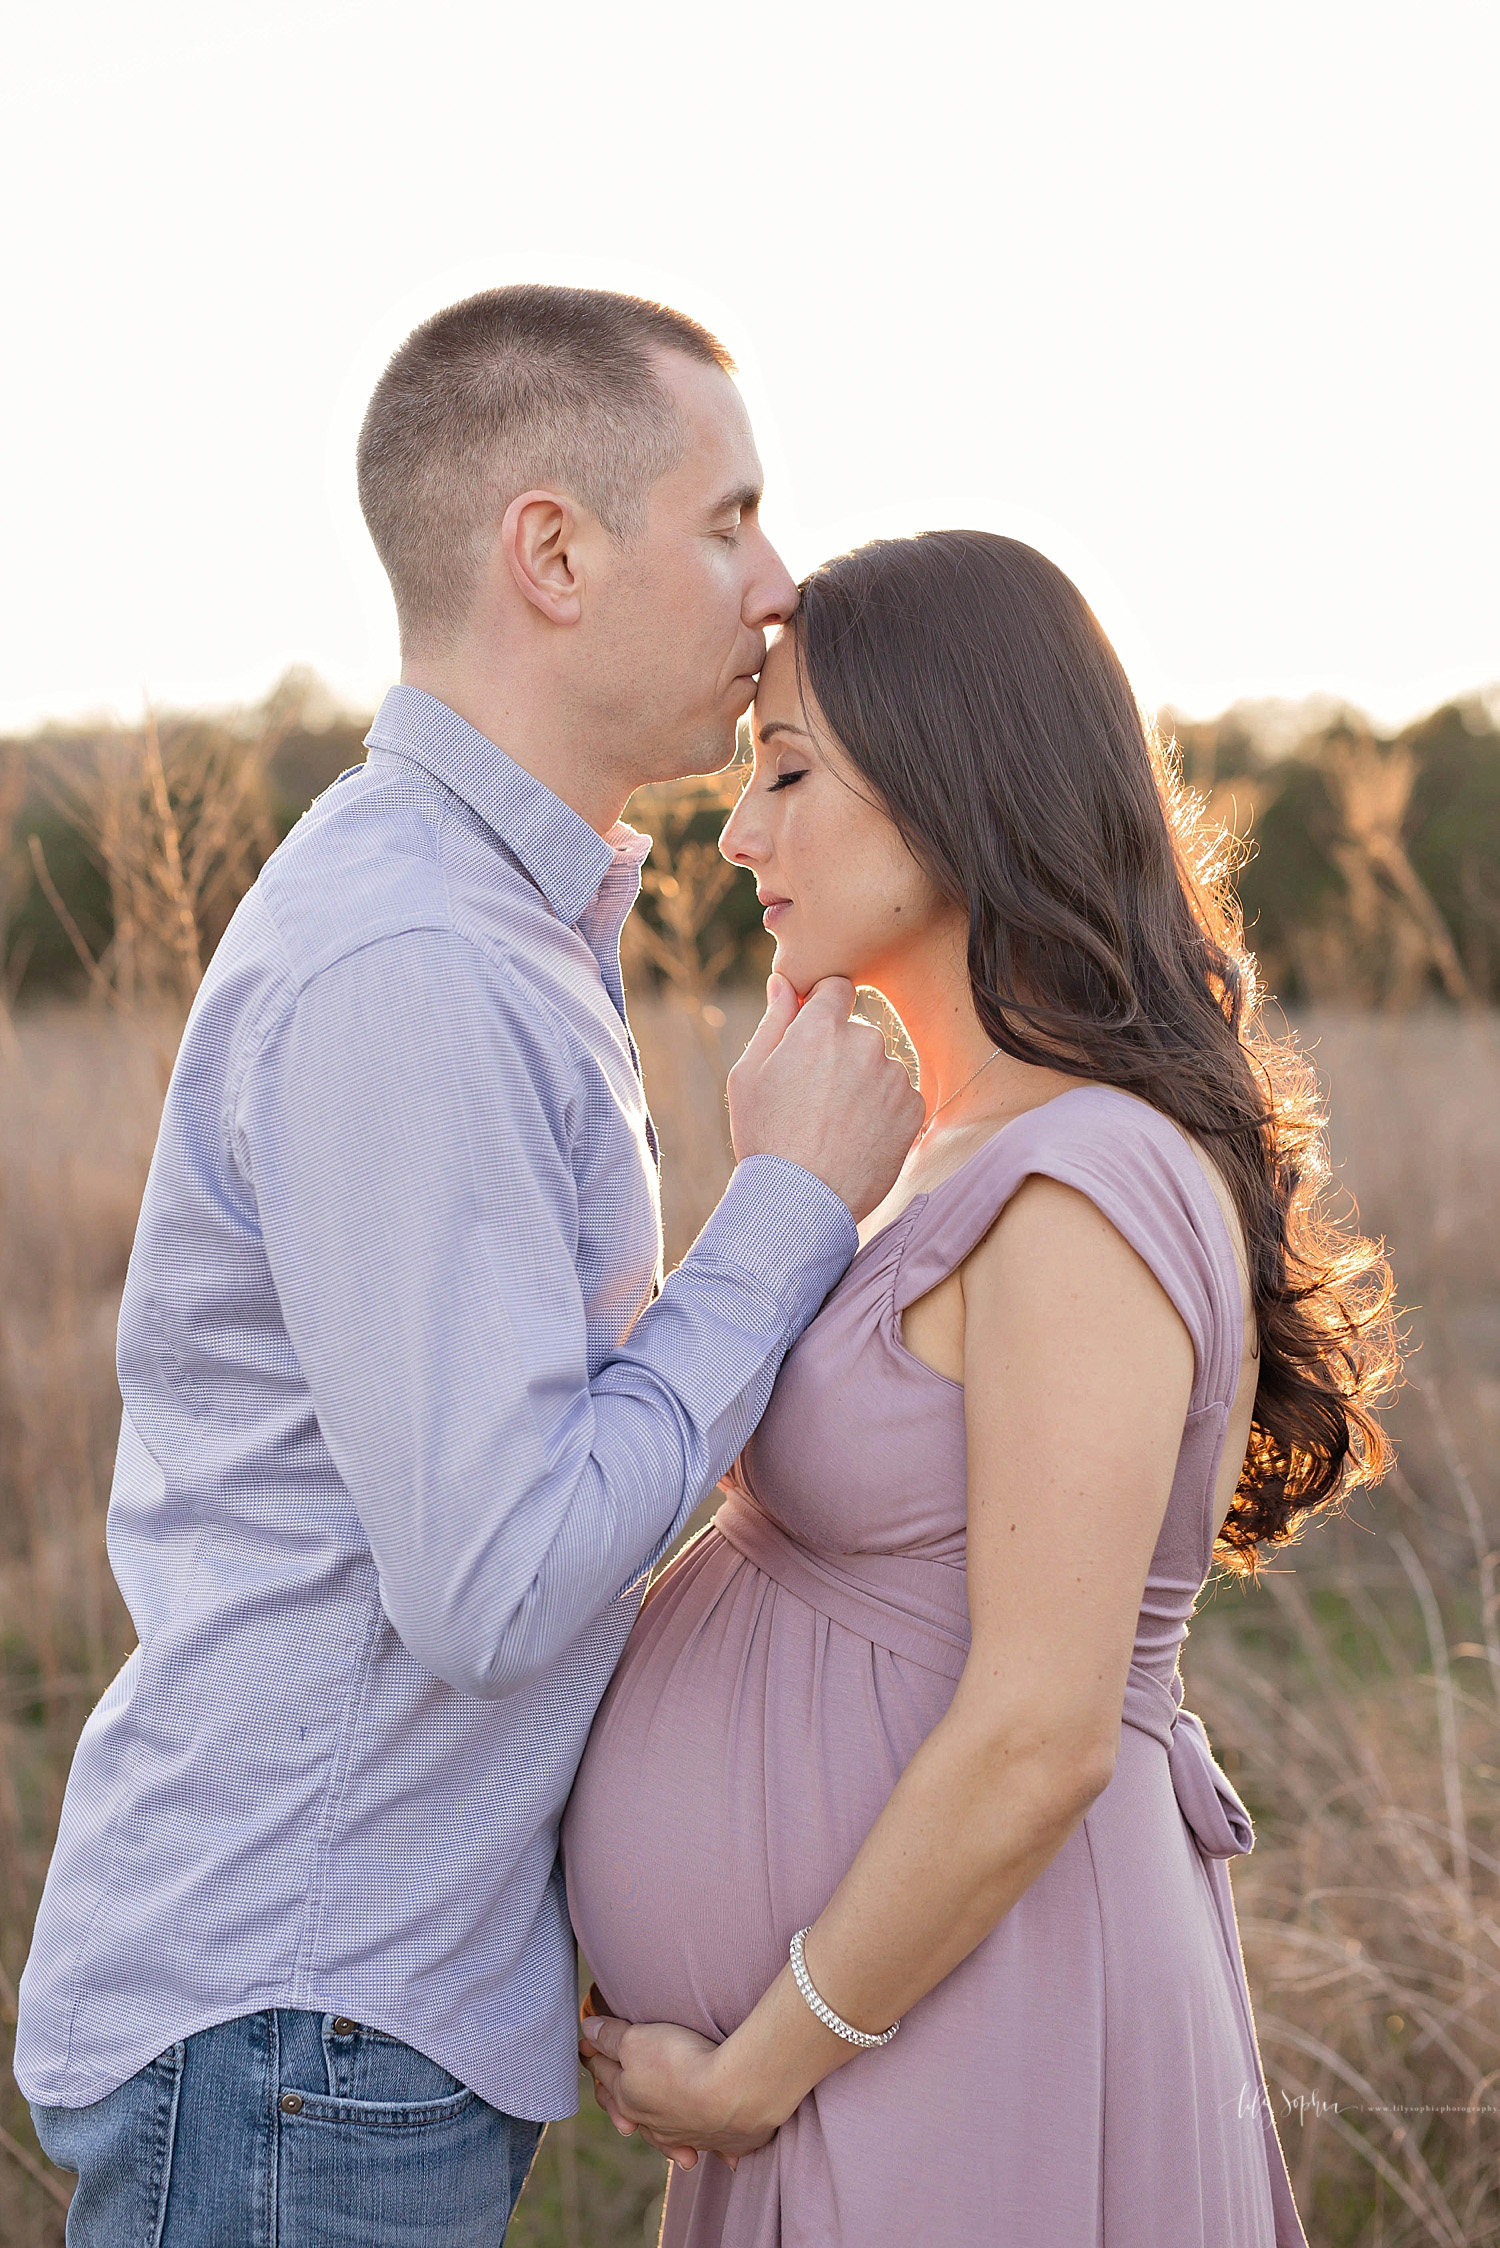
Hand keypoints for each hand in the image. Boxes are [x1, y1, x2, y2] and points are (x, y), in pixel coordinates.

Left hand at [579, 2011, 782, 2172]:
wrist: (731, 2093)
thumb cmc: (678, 2063)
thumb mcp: (636, 2039)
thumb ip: (611, 2036)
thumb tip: (587, 2030)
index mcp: (629, 2098)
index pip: (605, 2075)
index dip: (595, 2058)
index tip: (586, 2048)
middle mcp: (654, 2123)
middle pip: (630, 2111)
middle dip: (619, 2105)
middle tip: (613, 2106)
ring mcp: (687, 2136)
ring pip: (664, 2136)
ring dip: (658, 2136)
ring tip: (654, 2137)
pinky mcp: (722, 2141)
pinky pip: (707, 2146)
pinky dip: (700, 2147)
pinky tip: (700, 2154)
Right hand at [727, 974, 922, 1221]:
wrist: (802, 1201)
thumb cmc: (766, 1136)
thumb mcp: (749, 1074)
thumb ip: (773, 1021)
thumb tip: (783, 982)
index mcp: (821, 1026)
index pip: (836, 987)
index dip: (822, 1009)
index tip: (811, 1038)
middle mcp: (864, 1041)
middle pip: (857, 1030)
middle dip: (839, 1052)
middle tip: (813, 1097)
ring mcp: (893, 1075)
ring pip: (878, 1066)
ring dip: (862, 1083)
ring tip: (833, 1124)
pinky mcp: (913, 1108)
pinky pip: (898, 1096)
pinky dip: (882, 1111)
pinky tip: (856, 1137)